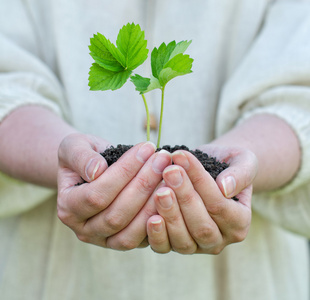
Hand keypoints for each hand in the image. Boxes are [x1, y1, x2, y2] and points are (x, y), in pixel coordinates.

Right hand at [57, 133, 171, 248]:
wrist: (94, 169)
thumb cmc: (85, 156)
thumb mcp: (74, 146)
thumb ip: (81, 156)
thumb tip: (96, 171)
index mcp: (68, 207)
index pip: (96, 195)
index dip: (124, 172)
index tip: (146, 147)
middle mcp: (84, 230)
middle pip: (116, 215)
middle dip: (144, 184)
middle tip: (163, 158)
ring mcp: (105, 240)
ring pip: (130, 232)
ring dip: (154, 203)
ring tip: (170, 174)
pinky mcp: (125, 242)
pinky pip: (144, 239)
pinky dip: (160, 219)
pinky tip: (173, 193)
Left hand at [146, 146, 256, 253]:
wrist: (210, 170)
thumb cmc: (226, 164)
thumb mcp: (243, 161)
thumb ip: (240, 174)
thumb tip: (225, 187)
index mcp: (239, 221)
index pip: (219, 205)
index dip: (200, 182)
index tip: (182, 157)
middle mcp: (220, 239)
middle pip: (201, 226)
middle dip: (183, 197)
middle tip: (169, 171)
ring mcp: (197, 246)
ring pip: (183, 239)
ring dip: (169, 214)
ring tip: (159, 189)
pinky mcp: (176, 245)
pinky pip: (165, 247)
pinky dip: (157, 235)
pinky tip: (150, 217)